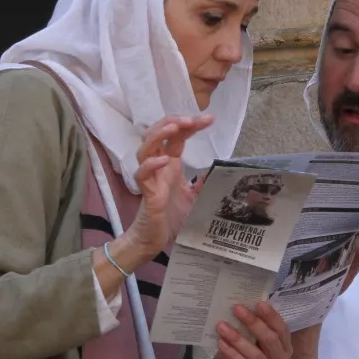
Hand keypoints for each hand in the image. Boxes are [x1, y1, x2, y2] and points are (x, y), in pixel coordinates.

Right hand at [124, 115, 214, 258]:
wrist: (154, 239)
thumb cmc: (171, 218)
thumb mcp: (194, 198)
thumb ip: (202, 184)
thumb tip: (216, 172)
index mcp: (171, 165)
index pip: (177, 136)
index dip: (190, 125)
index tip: (209, 119)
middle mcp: (159, 166)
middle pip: (158, 134)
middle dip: (173, 121)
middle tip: (190, 118)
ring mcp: (151, 177)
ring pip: (145, 148)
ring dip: (158, 134)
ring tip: (174, 127)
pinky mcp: (146, 192)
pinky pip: (142, 174)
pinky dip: (151, 164)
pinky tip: (164, 159)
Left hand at [207, 302, 292, 358]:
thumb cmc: (236, 352)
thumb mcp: (245, 336)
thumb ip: (250, 324)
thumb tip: (245, 303)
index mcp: (284, 347)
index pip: (282, 330)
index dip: (271, 316)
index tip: (258, 303)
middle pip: (271, 340)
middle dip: (253, 323)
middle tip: (237, 309)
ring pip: (257, 355)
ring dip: (238, 338)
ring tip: (221, 326)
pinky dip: (233, 355)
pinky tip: (222, 343)